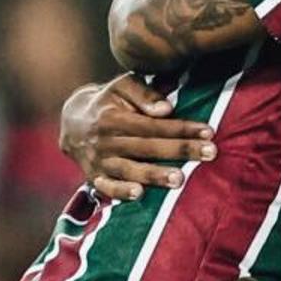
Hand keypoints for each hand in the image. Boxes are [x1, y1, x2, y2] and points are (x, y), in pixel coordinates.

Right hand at [61, 73, 210, 200]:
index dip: (181, 128)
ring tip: (179, 179)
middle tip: (210, 153)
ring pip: (129, 169)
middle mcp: (105, 140)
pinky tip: (139, 194)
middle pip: (147, 147)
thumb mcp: (121, 86)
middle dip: (180, 150)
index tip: (209, 132)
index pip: (154, 125)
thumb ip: (143, 93)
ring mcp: (99, 160)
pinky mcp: (94, 177)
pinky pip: (107, 188)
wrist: (70, 120)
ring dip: (154, 175)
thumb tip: (166, 109)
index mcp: (114, 117)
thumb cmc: (107, 102)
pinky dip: (120, 192)